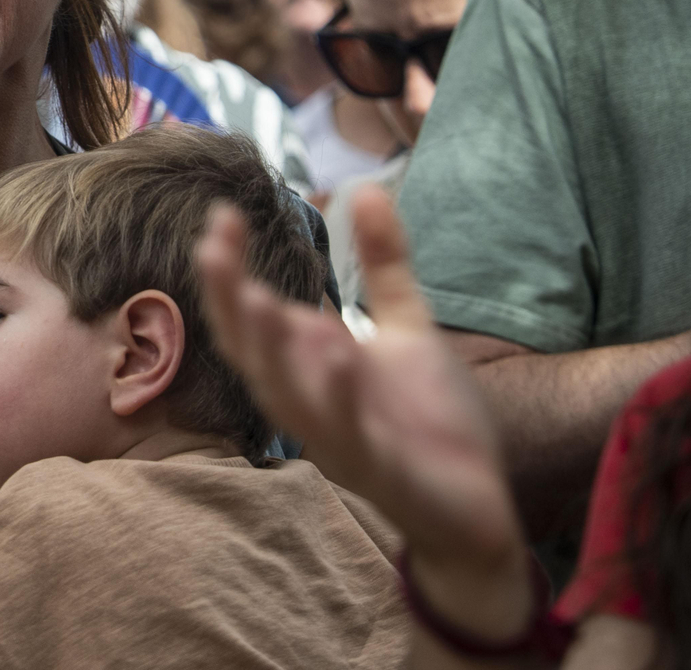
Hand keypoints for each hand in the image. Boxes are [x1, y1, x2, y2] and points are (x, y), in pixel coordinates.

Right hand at [197, 190, 532, 622]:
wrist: (478, 502)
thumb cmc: (429, 420)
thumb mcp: (407, 326)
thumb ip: (383, 264)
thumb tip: (365, 187)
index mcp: (304, 364)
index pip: (247, 311)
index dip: (228, 268)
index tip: (223, 214)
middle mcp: (304, 398)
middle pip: (247, 347)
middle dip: (227, 299)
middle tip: (212, 245)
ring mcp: (334, 437)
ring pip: (283, 393)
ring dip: (269, 349)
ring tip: (259, 297)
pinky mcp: (376, 469)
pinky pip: (348, 434)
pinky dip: (338, 398)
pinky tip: (340, 356)